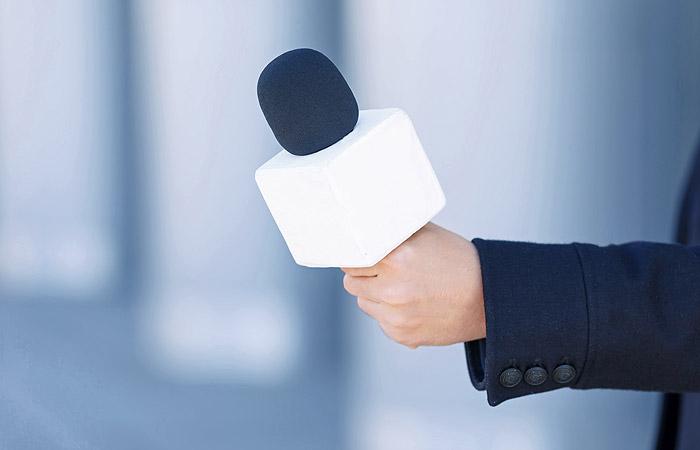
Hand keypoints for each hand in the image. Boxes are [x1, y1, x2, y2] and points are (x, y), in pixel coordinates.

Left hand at [342, 222, 484, 348]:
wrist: (489, 298)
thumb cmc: (459, 262)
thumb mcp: (427, 234)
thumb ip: (394, 230)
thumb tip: (367, 223)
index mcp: (395, 259)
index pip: (350, 260)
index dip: (356, 256)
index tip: (361, 255)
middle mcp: (392, 290)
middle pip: (351, 283)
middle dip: (363, 276)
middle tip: (383, 271)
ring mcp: (396, 316)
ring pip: (363, 303)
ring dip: (374, 296)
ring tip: (402, 288)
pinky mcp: (402, 335)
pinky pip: (380, 321)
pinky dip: (390, 314)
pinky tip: (412, 304)